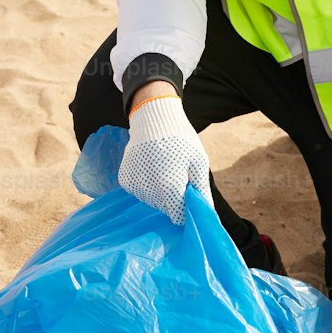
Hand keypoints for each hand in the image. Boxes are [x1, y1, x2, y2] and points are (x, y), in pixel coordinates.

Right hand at [118, 91, 210, 224]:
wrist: (152, 118)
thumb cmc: (181, 140)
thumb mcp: (198, 162)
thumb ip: (202, 190)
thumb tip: (207, 214)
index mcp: (169, 186)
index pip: (178, 215)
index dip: (186, 208)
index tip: (189, 194)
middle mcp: (148, 189)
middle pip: (165, 208)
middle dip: (174, 197)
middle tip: (178, 173)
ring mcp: (134, 185)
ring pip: (152, 201)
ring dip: (160, 191)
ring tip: (164, 167)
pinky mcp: (125, 180)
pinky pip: (140, 191)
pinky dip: (147, 184)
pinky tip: (152, 167)